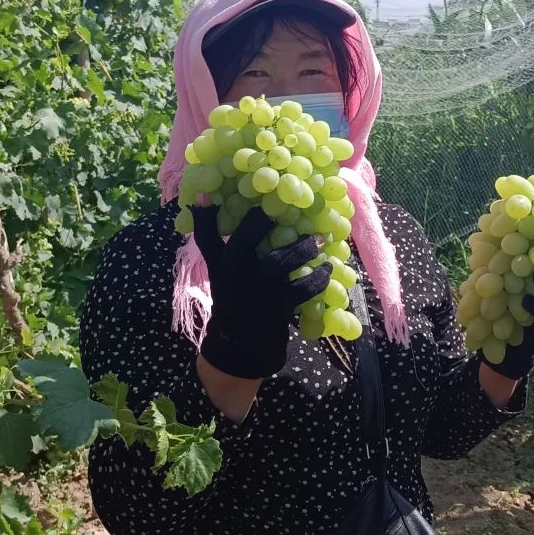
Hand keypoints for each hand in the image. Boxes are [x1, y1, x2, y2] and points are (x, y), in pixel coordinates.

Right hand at [191, 205, 330, 378]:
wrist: (241, 342)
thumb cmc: (233, 297)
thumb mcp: (220, 271)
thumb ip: (219, 241)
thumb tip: (211, 198)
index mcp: (220, 265)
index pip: (206, 236)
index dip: (205, 215)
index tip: (211, 191)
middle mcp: (235, 276)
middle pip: (242, 243)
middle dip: (259, 223)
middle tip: (279, 209)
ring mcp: (257, 292)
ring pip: (279, 263)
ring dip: (302, 248)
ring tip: (320, 239)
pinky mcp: (278, 307)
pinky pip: (303, 289)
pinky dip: (319, 279)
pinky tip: (328, 268)